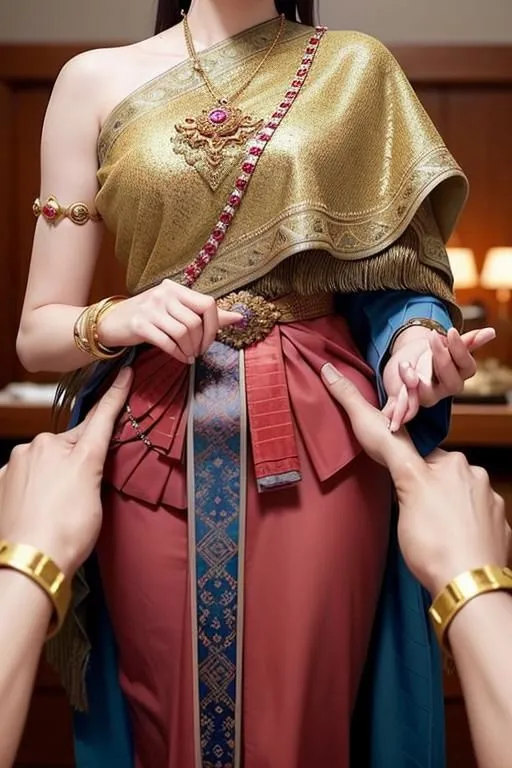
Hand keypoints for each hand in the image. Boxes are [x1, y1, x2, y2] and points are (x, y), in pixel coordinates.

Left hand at [0, 368, 132, 575]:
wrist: (30, 562)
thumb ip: (92, 467)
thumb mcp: (95, 494)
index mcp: (69, 448)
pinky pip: (23, 476)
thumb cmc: (66, 532)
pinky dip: (32, 488)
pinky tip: (38, 510)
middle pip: (67, 445)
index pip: (100, 418)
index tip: (126, 373)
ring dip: (52, 475)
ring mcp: (16, 464)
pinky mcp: (1, 482)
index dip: (115, 396)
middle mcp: (40, 447)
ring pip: (43, 460)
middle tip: (82, 491)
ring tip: (58, 509)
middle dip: (75, 459)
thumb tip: (84, 460)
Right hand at [97, 280, 242, 362]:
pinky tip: (180, 358)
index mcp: (176, 288)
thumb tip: (239, 317)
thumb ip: (207, 314)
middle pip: (196, 321)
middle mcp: (164, 294)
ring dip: (190, 349)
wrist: (111, 322)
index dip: (214, 326)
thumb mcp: (177, 310)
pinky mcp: (139, 324)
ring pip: (183, 332)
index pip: (208, 304)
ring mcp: (150, 308)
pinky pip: (166, 342)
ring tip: (189, 356)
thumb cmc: (149, 317)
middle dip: (201, 342)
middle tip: (198, 352)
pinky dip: (177, 354)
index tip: (209, 341)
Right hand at [321, 362, 509, 595]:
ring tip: (434, 536)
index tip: (401, 493)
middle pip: (445, 478)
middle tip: (414, 516)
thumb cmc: (434, 539)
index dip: (410, 475)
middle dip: (430, 492)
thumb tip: (390, 431)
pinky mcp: (500, 531)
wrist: (467, 585)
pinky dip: (464, 530)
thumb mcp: (406, 487)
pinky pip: (476, 523)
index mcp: (456, 464)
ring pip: (461, 500)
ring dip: (449, 511)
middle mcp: (478, 479)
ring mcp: (492, 506)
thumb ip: (398, 454)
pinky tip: (453, 546)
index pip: (425, 458)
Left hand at [383, 326, 495, 430]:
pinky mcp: (403, 402)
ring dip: (415, 379)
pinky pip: (399, 410)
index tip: (451, 330)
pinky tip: (393, 421)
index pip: (465, 366)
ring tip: (406, 365)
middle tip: (434, 337)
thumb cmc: (429, 355)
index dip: (459, 349)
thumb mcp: (446, 347)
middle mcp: (444, 390)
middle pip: (451, 381)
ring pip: (425, 395)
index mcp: (458, 377)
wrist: (407, 362)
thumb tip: (491, 332)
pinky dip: (396, 415)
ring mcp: (424, 397)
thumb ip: (468, 342)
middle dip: (443, 358)